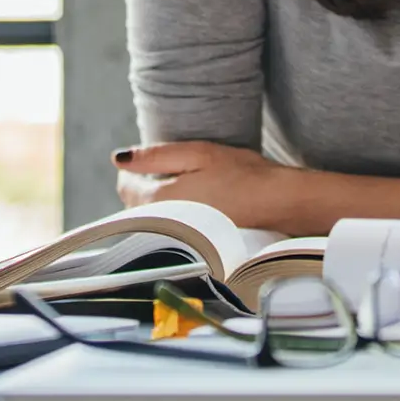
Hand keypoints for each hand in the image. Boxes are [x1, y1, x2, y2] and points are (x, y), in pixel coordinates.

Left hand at [111, 141, 292, 225]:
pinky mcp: (196, 246)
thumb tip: (118, 159)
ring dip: (158, 204)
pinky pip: (171, 230)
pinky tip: (194, 206)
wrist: (280, 204)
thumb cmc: (242, 174)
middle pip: (136, 206)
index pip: (126, 187)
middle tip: (168, 171)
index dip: (133, 170)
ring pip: (153, 220)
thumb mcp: (198, 154)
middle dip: (143, 188)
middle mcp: (166, 225)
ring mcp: (181, 239)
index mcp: (162, 200)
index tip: (150, 161)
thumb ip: (156, 156)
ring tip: (182, 187)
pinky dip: (174, 217)